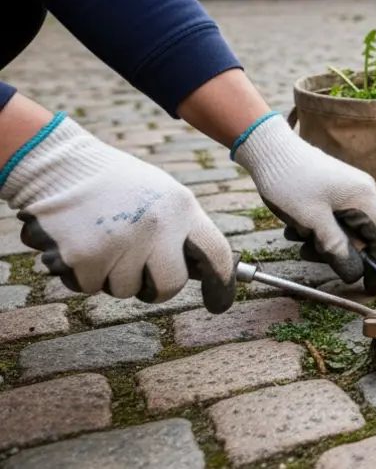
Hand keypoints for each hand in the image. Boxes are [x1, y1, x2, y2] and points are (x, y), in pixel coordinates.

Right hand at [0, 114, 235, 311]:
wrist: (59, 166)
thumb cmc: (114, 184)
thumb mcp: (161, 195)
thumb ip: (180, 229)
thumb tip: (201, 270)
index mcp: (181, 207)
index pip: (216, 253)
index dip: (221, 284)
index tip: (219, 304)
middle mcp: (157, 226)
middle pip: (171, 285)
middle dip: (156, 289)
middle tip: (142, 277)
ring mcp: (121, 243)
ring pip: (126, 289)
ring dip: (113, 276)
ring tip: (101, 240)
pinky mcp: (85, 258)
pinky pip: (91, 287)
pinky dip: (83, 275)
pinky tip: (78, 244)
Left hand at [232, 115, 375, 292]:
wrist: (268, 149)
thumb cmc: (291, 183)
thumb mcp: (312, 222)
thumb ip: (337, 248)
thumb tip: (355, 273)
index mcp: (364, 198)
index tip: (371, 288)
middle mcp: (362, 192)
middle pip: (363, 235)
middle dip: (340, 251)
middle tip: (312, 256)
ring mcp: (348, 189)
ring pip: (345, 228)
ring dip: (324, 241)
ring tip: (297, 238)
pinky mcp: (334, 189)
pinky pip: (333, 217)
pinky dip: (318, 228)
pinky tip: (296, 227)